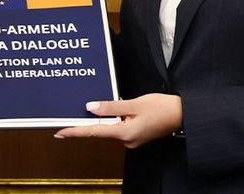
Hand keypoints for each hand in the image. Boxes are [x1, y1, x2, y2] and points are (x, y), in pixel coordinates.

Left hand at [54, 94, 182, 148]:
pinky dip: (114, 119)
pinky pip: (120, 127)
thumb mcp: (135, 103)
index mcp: (124, 134)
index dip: (75, 132)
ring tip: (92, 108)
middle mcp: (127, 140)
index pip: (94, 133)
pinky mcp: (137, 135)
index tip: (59, 132)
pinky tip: (111, 110)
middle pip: (101, 130)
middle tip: (70, 114)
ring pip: (111, 128)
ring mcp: (132, 139)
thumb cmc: (163, 108)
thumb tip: (90, 108)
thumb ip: (111, 106)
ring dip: (103, 118)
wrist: (184, 115)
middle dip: (88, 122)